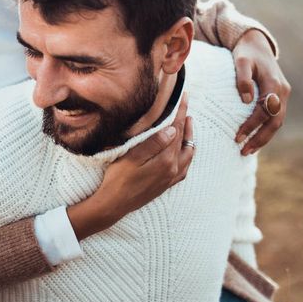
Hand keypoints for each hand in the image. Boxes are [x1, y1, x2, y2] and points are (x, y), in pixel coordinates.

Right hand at [67, 94, 194, 239]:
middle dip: (185, 121)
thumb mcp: (132, 157)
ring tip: (188, 124)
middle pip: (183, 140)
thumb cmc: (118, 179)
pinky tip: (184, 151)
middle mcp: (173, 169)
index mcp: (166, 161)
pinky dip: (187, 154)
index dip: (180, 112)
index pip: (176, 131)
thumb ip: (154, 143)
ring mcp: (171, 178)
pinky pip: (185, 167)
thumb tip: (172, 130)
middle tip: (185, 105)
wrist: (114, 205)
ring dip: (189, 137)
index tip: (184, 97)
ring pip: (187, 153)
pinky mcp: (166, 184)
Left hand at [232, 30, 289, 155]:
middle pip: (275, 122)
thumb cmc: (246, 53)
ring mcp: (283, 94)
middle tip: (244, 151)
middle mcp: (282, 91)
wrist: (257, 45)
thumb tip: (246, 100)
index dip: (252, 125)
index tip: (237, 137)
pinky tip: (254, 138)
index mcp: (274, 84)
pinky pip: (275, 117)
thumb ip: (243, 79)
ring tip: (248, 150)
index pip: (265, 111)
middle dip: (260, 139)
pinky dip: (266, 129)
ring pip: (277, 122)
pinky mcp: (280, 97)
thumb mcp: (240, 61)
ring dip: (264, 137)